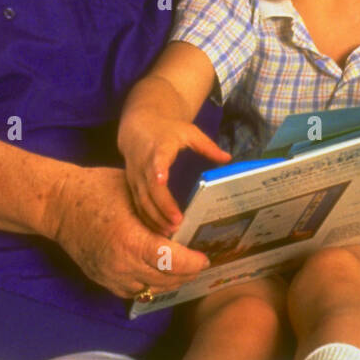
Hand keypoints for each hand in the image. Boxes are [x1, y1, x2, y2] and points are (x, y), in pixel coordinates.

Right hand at [51, 165, 210, 297]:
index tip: (205, 256)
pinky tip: (160, 274)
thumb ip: (156, 211)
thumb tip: (182, 222)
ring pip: (151, 289)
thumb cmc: (96, 189)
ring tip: (185, 269)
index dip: (192, 262)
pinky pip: (134, 291)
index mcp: (130, 239)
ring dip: (170, 281)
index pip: (171, 261)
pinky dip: (151, 285)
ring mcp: (111, 275)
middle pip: (165, 279)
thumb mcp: (132, 191)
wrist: (58, 204)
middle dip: (187, 273)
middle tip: (200, 262)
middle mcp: (121, 264)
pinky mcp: (102, 280)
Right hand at [119, 114, 229, 233]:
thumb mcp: (188, 132)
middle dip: (162, 206)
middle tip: (177, 222)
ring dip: (155, 217)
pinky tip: (160, 230)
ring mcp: (136, 177)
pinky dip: (148, 219)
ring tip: (171, 231)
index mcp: (158, 148)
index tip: (162, 180)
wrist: (137, 128)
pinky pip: (138, 205)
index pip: (157, 160)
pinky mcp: (132, 186)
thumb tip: (227, 158)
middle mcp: (144, 164)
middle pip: (149, 188)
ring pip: (142, 200)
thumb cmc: (166, 132)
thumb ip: (206, 146)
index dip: (159, 170)